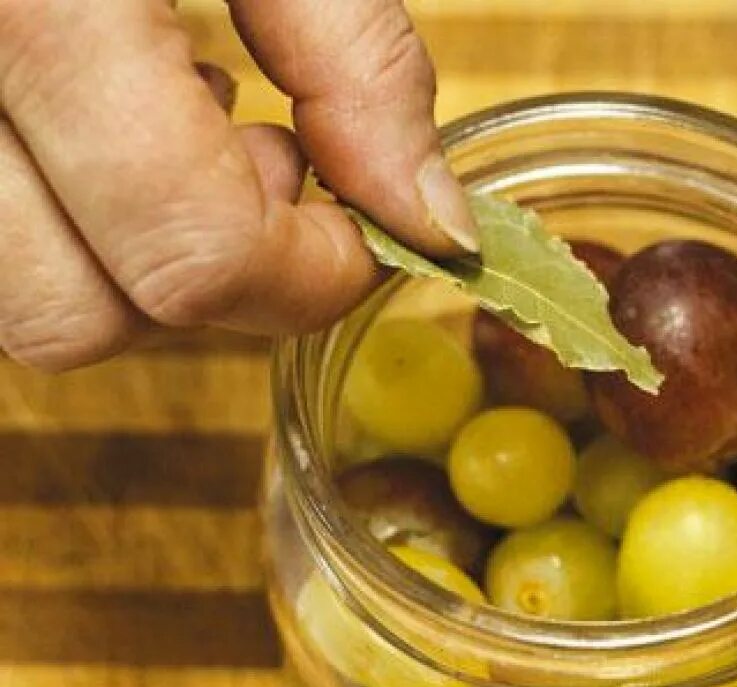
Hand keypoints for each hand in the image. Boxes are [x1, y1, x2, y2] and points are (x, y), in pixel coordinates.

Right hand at [0, 0, 478, 369]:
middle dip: (213, 278)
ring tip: (179, 126)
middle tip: (266, 159)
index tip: (367, 225)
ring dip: (132, 256)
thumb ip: (358, 58)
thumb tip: (431, 221)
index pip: (187, 249)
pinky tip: (102, 111)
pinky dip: (65, 217)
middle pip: (78, 313)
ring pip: (20, 302)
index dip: (308, 274)